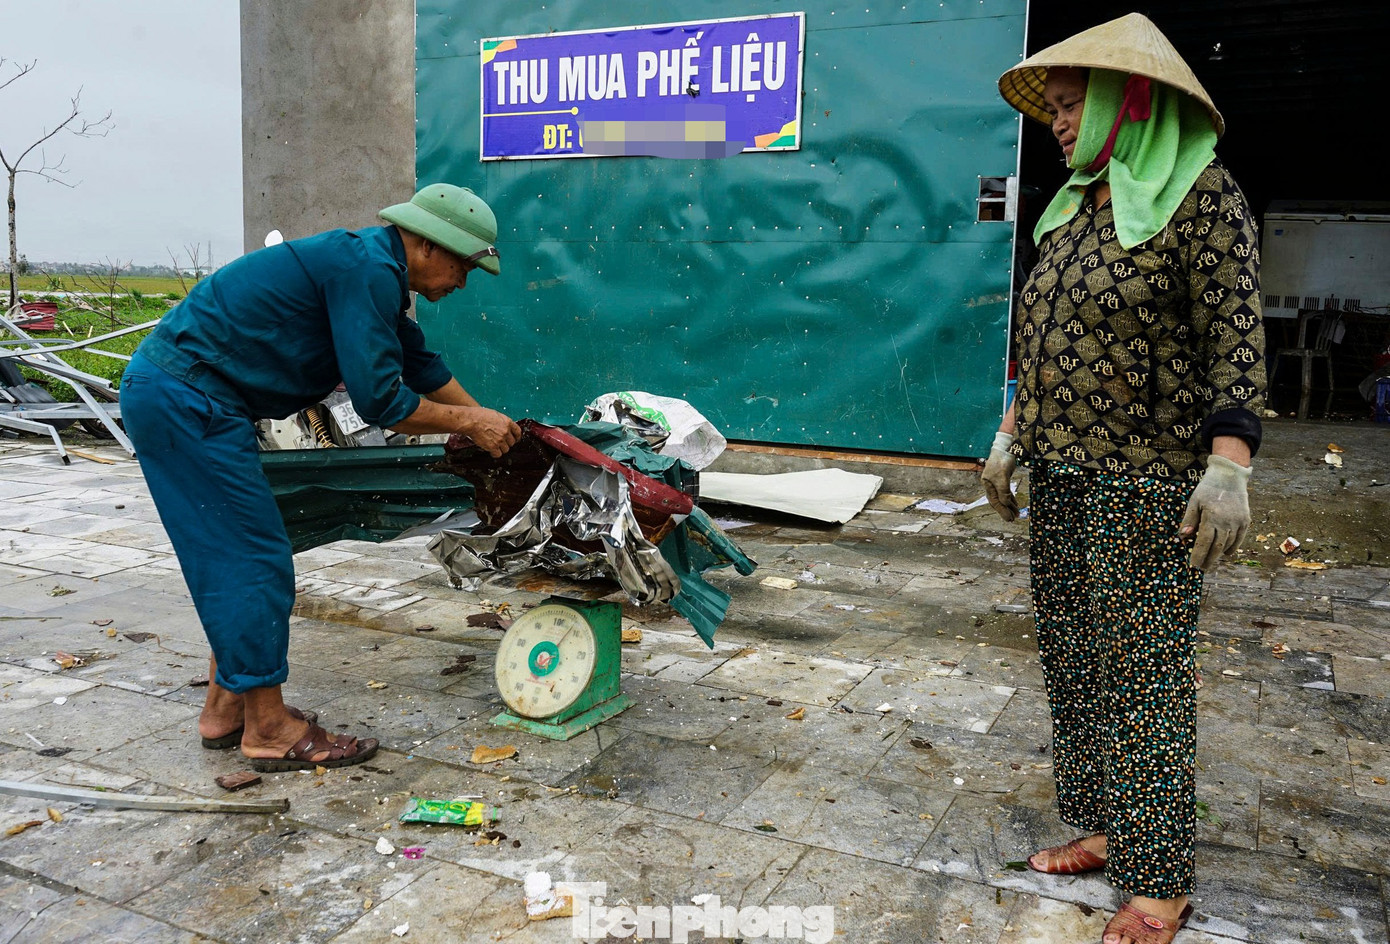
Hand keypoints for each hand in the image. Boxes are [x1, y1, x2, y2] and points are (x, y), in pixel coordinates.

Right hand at [462, 408, 520, 457]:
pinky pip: (498, 454)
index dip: (517, 437)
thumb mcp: (495, 415)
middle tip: (501, 443)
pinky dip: (495, 454)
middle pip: (512, 442)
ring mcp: (500, 440)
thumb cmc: (479, 415)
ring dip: (501, 449)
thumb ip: (503, 422)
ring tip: (495, 446)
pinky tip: (491, 451)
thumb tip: (505, 428)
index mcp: (508, 422)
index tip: (515, 439)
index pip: (518, 432)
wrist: (471, 421)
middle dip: (507, 443)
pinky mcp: (493, 446)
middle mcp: (506, 431)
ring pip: (506, 449)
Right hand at [981, 431, 1018, 521]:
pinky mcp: (1003, 478)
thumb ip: (1003, 491)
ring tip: (1016, 513)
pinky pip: (1006, 492)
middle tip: (1012, 519)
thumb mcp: (1003, 476)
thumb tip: (1005, 503)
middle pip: (997, 500)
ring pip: (1002, 497)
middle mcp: (990, 484)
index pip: (994, 500)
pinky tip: (1015, 503)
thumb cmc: (1002, 460)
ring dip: (1009, 505)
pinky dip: (1010, 498)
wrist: (1005, 446)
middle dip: (1005, 510)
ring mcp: (996, 481)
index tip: (1009, 518)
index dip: (1002, 510)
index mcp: (987, 484)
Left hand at [1180, 454, 1250, 570]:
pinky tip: (1225, 553)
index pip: (1204, 542)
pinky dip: (1232, 548)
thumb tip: (1183, 536)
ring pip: (1228, 544)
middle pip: (1217, 547)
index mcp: (1212, 517)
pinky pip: (1239, 539)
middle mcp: (1227, 522)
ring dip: (1219, 554)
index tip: (1193, 565)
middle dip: (1209, 559)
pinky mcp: (1246, 521)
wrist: (1230, 476)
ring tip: (1210, 560)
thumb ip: (1189, 520)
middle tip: (1202, 568)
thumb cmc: (1208, 488)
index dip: (1198, 555)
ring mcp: (1238, 522)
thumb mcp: (1194, 501)